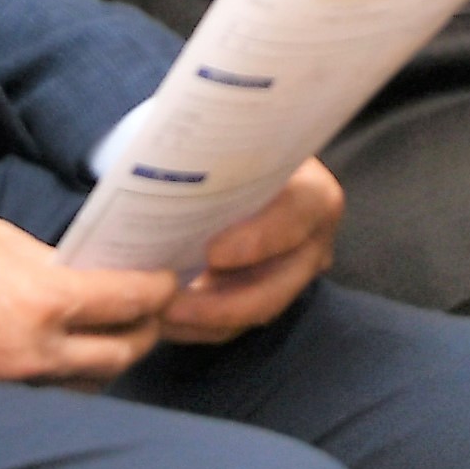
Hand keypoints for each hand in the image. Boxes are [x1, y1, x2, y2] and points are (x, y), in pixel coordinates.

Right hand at [0, 215, 178, 385]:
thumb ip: (49, 261)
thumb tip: (83, 272)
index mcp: (43, 300)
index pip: (129, 301)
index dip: (158, 289)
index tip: (167, 279)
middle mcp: (37, 351)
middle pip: (123, 352)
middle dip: (147, 329)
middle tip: (153, 307)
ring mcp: (15, 381)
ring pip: (90, 380)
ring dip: (112, 358)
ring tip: (118, 330)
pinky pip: (52, 390)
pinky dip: (72, 373)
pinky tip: (70, 350)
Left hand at [158, 158, 338, 346]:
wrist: (240, 165)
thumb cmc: (231, 146)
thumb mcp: (232, 143)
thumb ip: (216, 157)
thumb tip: (168, 170)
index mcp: (313, 192)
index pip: (299, 215)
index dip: (261, 239)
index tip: (212, 253)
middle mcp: (312, 241)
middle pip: (278, 287)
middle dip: (220, 304)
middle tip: (167, 303)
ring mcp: (292, 275)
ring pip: (254, 314)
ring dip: (203, 321)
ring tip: (156, 314)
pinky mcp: (266, 295)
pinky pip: (237, 324)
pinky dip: (199, 325)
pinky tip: (164, 318)